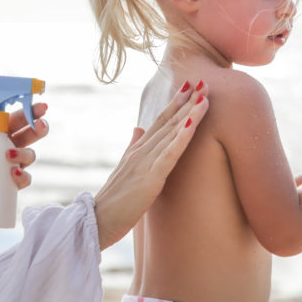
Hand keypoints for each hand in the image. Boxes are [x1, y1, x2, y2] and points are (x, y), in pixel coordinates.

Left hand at [0, 101, 48, 195]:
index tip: (42, 107)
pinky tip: (14, 174)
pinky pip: (25, 179)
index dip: (31, 111)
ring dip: (26, 153)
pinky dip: (23, 176)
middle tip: (41, 125)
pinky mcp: (12, 184)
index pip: (19, 119)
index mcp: (0, 132)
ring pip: (30, 155)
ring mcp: (13, 165)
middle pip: (31, 135)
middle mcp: (10, 146)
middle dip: (40, 128)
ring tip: (9, 155)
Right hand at [94, 80, 209, 249]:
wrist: (97, 221)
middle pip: (168, 121)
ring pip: (171, 133)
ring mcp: (145, 163)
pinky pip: (169, 154)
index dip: (175, 102)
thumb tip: (138, 128)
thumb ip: (132, 146)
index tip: (189, 85)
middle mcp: (141, 150)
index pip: (160, 120)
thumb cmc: (113, 200)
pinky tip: (192, 124)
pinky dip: (181, 138)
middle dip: (187, 100)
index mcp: (138, 149)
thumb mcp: (125, 168)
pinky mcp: (150, 178)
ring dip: (189, 113)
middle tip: (203, 80)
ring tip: (204, 95)